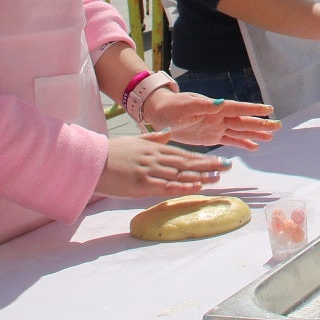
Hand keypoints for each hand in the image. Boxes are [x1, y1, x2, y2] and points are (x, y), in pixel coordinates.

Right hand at [94, 131, 231, 197]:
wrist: (92, 161)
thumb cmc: (111, 152)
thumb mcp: (135, 141)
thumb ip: (154, 139)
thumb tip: (168, 132)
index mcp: (155, 149)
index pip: (184, 154)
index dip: (202, 158)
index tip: (218, 160)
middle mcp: (156, 158)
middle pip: (187, 163)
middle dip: (208, 166)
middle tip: (228, 167)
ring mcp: (150, 171)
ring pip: (180, 175)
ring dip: (201, 176)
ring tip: (218, 177)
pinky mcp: (142, 184)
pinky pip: (167, 186)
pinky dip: (183, 186)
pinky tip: (197, 187)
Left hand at [141, 88, 278, 150]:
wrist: (160, 114)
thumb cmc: (171, 108)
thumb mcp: (185, 107)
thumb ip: (202, 106)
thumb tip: (220, 102)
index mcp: (214, 107)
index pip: (237, 108)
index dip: (253, 110)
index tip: (269, 110)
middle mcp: (219, 117)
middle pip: (243, 121)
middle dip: (260, 124)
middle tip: (278, 127)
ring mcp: (216, 127)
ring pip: (240, 131)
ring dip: (255, 134)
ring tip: (271, 137)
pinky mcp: (210, 137)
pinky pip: (230, 140)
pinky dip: (242, 143)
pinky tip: (254, 147)